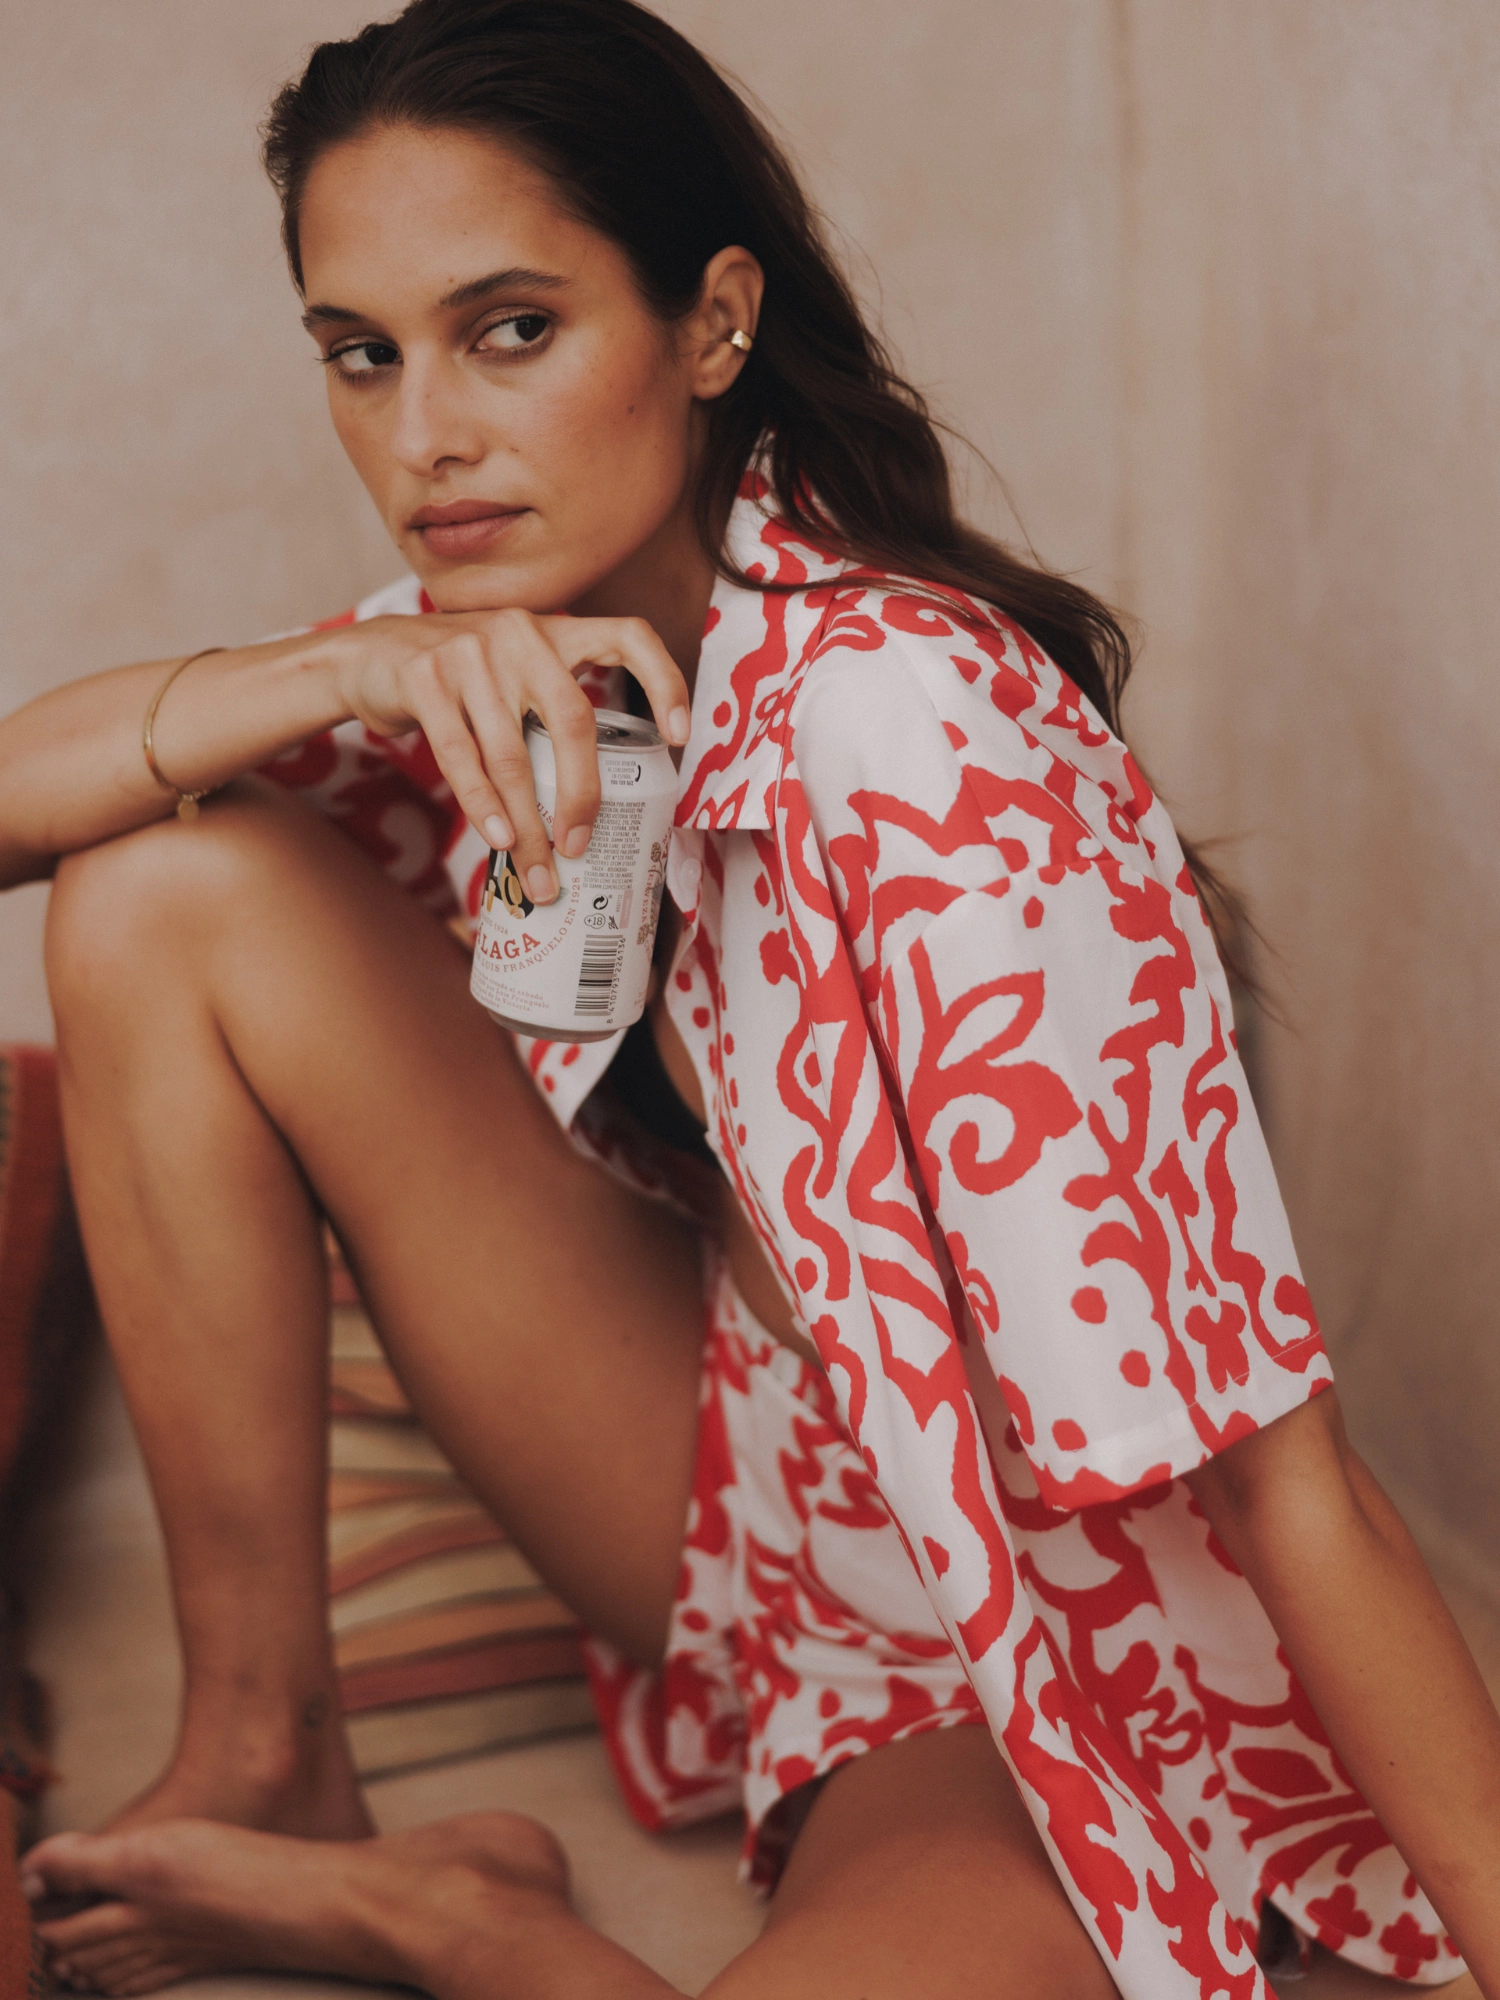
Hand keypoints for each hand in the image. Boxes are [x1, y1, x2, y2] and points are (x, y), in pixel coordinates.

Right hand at [329, 609, 690, 902]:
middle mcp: (519, 633)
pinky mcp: (424, 677)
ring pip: (513, 754)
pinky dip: (482, 805)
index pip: (628, 636)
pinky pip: (462, 755)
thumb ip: (551, 710)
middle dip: (581, 796)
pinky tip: (497, 839)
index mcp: (554, 632)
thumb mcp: (512, 676)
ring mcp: (469, 651)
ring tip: (537, 872)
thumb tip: (594, 807)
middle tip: (580, 848)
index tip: (679, 738)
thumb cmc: (459, 684)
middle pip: (573, 722)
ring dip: (527, 825)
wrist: (369, 658)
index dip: (664, 682)